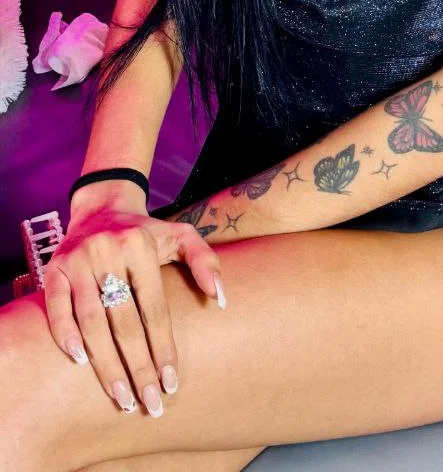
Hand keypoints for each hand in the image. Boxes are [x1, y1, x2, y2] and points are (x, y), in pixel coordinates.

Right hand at [42, 184, 224, 415]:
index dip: (163, 348)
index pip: (154, 308)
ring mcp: (78, 261)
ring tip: (122, 397)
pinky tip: (80, 362)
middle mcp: (108, 252)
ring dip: (105, 364)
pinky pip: (57, 307)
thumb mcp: (181, 236)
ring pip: (92, 321)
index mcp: (140, 245)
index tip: (171, 383)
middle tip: (149, 403)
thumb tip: (219, 299)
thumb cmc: (146, 232)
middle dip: (138, 367)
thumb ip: (204, 261)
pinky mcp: (54, 269)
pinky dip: (65, 334)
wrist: (102, 206)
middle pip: (124, 321)